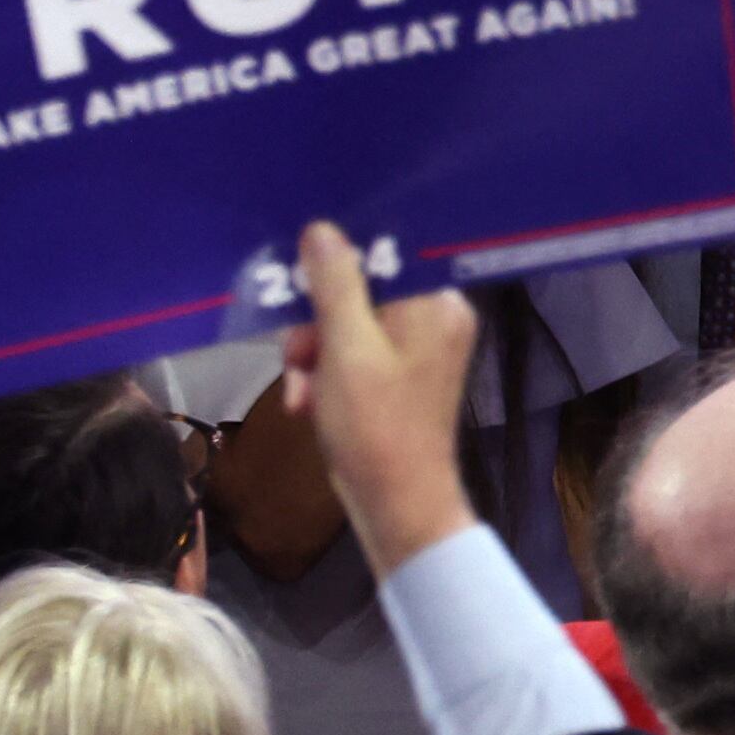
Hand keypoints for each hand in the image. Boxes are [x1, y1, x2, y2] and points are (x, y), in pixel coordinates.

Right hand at [277, 220, 478, 572]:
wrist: (397, 504)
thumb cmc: (375, 426)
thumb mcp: (345, 349)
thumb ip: (335, 287)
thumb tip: (323, 230)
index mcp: (437, 304)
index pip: (384, 258)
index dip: (337, 269)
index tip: (300, 286)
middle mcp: (437, 320)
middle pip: (361, 294)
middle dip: (318, 327)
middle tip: (296, 356)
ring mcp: (421, 351)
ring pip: (351, 328)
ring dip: (315, 357)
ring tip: (301, 394)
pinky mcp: (402, 380)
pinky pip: (357, 358)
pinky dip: (328, 377)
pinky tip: (308, 407)